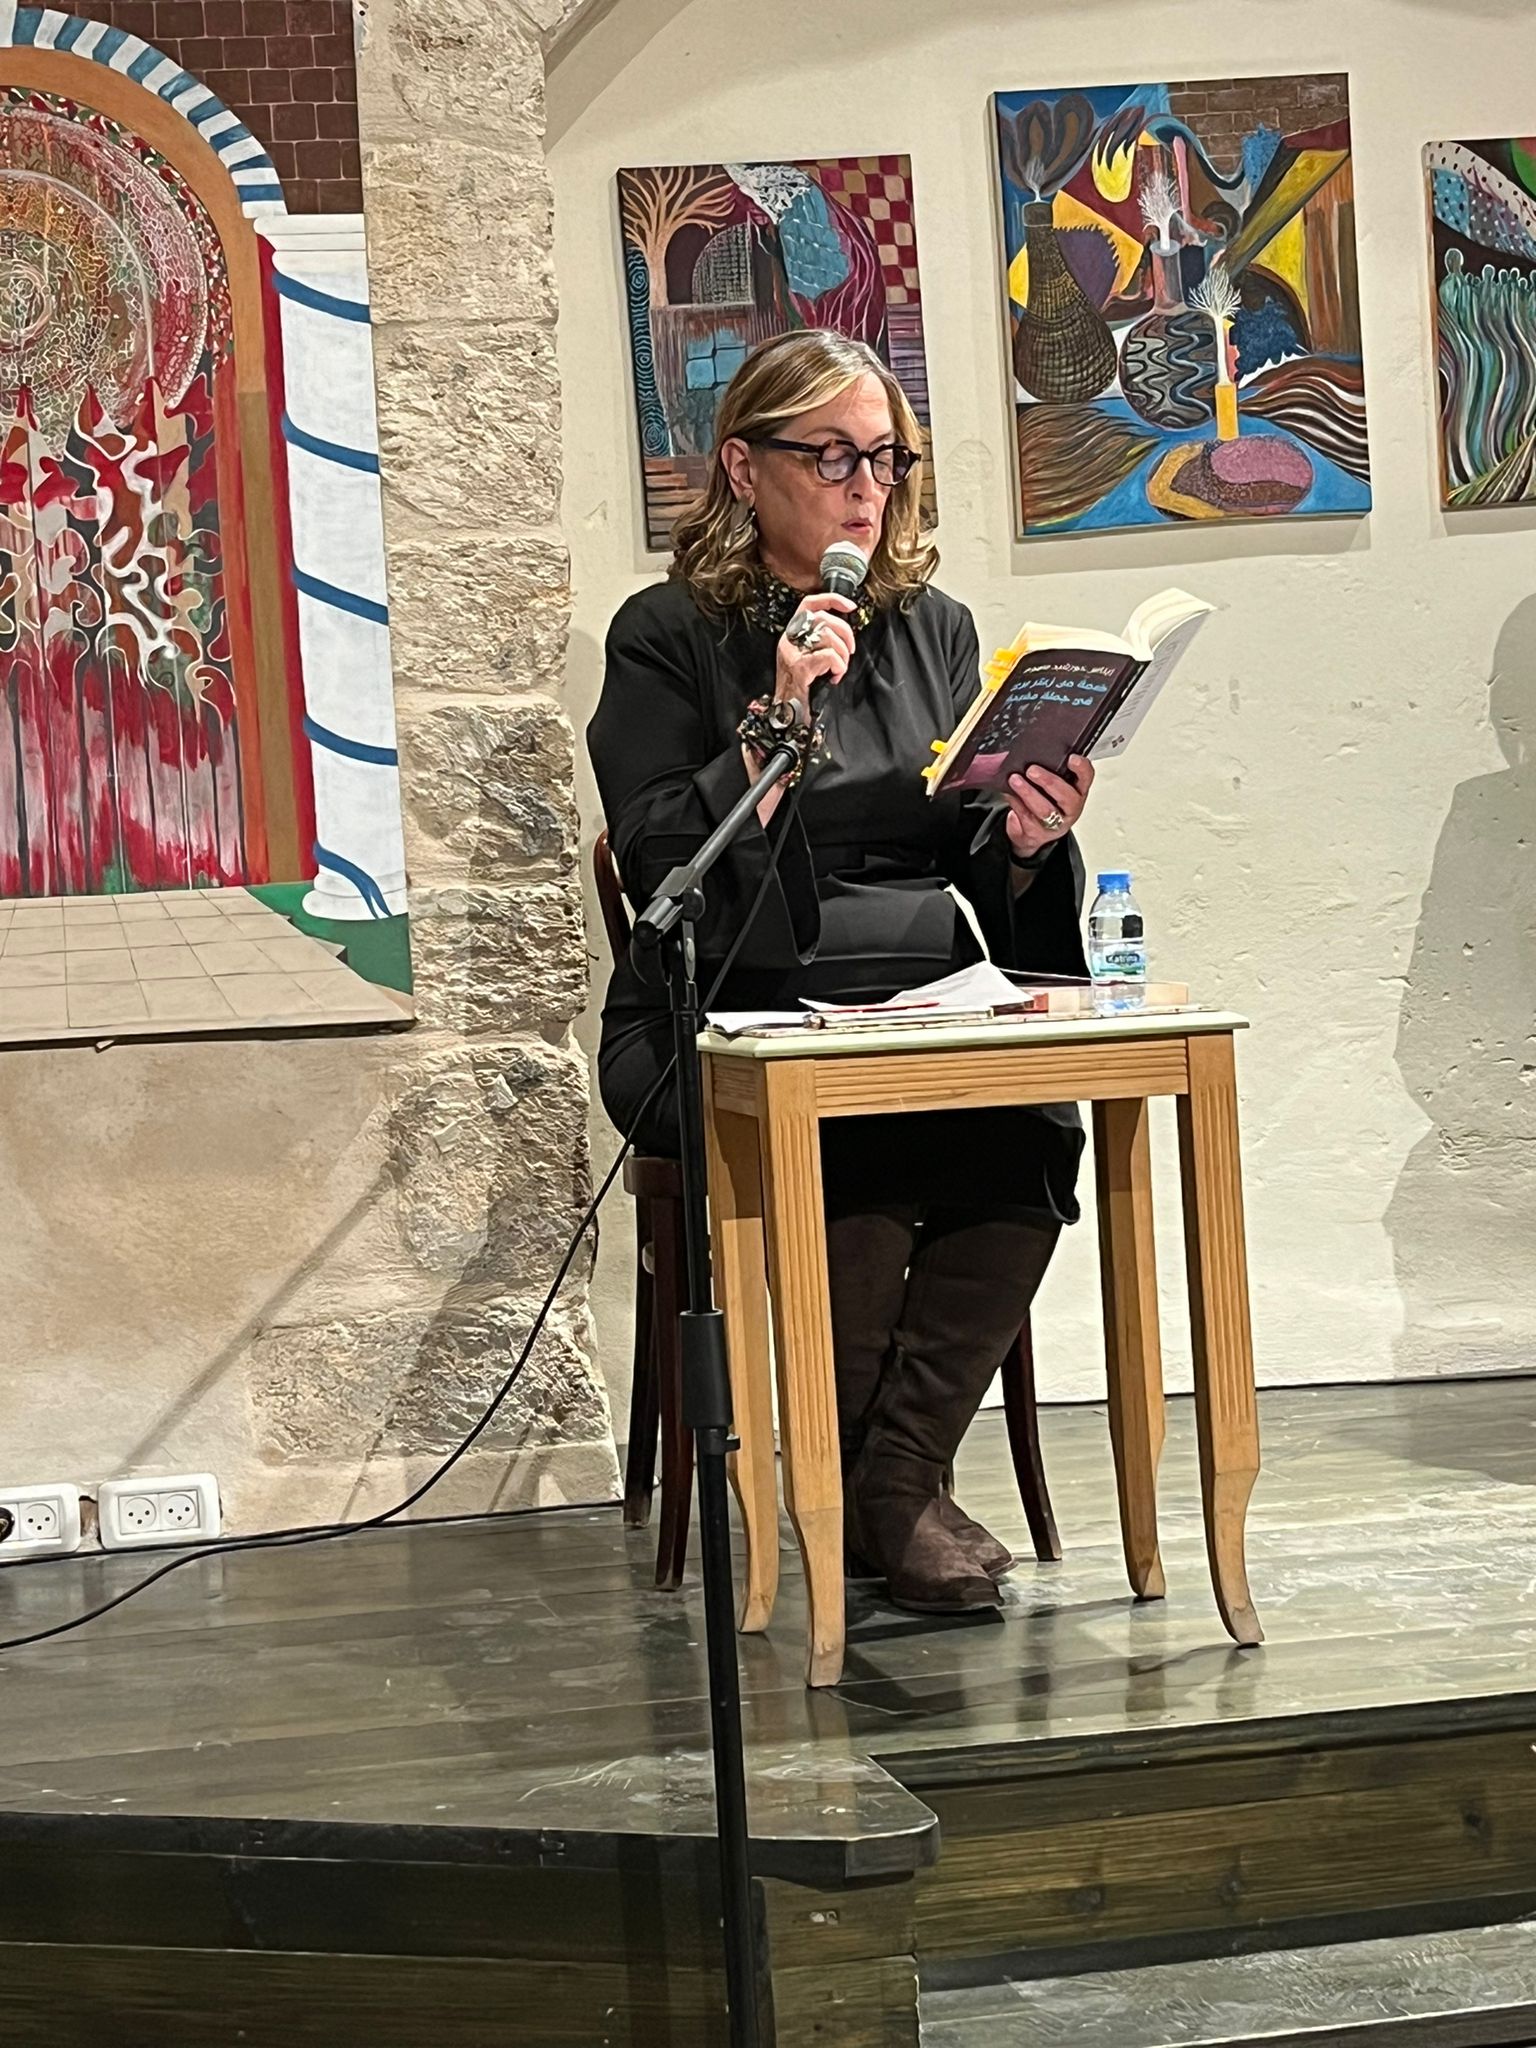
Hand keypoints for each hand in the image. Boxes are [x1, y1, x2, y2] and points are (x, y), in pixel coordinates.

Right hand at [774, 592, 855, 726]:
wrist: (787, 710)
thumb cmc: (802, 685)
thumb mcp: (809, 655)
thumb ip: (820, 640)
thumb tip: (845, 632)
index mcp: (792, 633)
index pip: (809, 603)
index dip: (832, 600)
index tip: (850, 606)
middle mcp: (789, 638)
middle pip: (824, 619)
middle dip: (846, 633)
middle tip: (850, 650)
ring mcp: (792, 651)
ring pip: (828, 636)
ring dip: (843, 653)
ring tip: (840, 668)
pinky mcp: (800, 666)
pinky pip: (828, 655)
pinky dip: (838, 665)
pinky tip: (835, 676)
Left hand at [1002, 754, 1093, 860]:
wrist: (1032, 833)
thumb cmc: (1044, 802)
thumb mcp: (1051, 786)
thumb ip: (1049, 771)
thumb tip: (1030, 753)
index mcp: (1078, 792)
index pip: (1086, 778)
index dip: (1082, 768)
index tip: (1072, 758)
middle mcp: (1070, 809)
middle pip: (1066, 797)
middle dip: (1049, 782)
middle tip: (1032, 770)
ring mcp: (1055, 824)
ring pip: (1045, 810)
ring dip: (1028, 792)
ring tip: (1015, 780)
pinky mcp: (1037, 833)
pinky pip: (1025, 816)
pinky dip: (1015, 802)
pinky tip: (1008, 792)